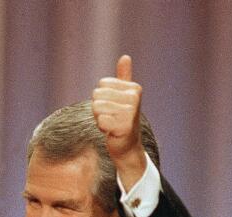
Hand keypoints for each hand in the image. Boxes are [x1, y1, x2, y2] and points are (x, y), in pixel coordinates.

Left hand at [92, 54, 145, 187]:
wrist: (127, 146)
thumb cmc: (122, 119)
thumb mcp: (124, 96)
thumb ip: (124, 76)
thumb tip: (125, 56)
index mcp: (134, 88)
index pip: (101, 84)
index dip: (102, 97)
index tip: (113, 107)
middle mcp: (134, 98)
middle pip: (97, 95)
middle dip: (99, 108)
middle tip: (111, 117)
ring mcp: (130, 112)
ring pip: (97, 107)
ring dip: (100, 118)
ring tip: (111, 124)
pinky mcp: (124, 126)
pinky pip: (100, 121)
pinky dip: (102, 128)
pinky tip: (111, 131)